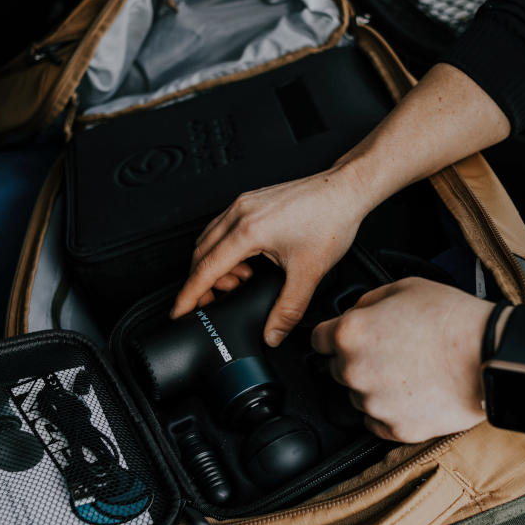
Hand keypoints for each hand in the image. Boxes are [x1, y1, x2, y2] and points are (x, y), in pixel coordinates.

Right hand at [171, 162, 377, 346]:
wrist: (345, 190)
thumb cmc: (329, 220)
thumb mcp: (308, 274)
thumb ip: (287, 310)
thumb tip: (273, 333)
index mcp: (247, 231)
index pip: (206, 269)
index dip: (189, 295)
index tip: (179, 312)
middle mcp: (239, 213)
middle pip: (200, 254)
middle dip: (201, 284)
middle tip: (214, 304)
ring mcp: (243, 204)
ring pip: (209, 239)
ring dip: (214, 266)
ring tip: (240, 283)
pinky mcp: (250, 201)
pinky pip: (222, 228)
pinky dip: (224, 250)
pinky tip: (245, 263)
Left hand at [311, 277, 492, 442]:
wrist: (491, 355)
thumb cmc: (453, 319)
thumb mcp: (404, 287)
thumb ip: (368, 301)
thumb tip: (356, 311)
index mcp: (350, 333)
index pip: (317, 339)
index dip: (333, 335)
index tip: (345, 338)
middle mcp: (354, 370)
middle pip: (337, 368)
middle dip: (357, 359)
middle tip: (390, 351)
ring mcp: (373, 404)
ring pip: (358, 397)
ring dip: (374, 386)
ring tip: (408, 371)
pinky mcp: (395, 429)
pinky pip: (377, 423)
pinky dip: (390, 411)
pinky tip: (413, 393)